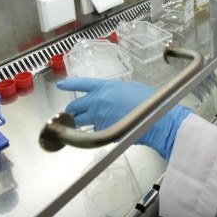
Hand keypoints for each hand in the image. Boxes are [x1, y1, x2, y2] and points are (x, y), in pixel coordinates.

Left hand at [56, 77, 192, 159]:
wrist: (156, 119)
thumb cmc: (149, 101)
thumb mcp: (133, 88)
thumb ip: (118, 90)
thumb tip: (115, 95)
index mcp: (105, 87)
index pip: (81, 84)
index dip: (69, 84)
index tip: (60, 85)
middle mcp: (97, 101)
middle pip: (74, 106)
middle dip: (71, 110)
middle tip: (72, 113)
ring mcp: (98, 118)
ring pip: (80, 122)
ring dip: (78, 123)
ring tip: (81, 125)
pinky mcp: (102, 132)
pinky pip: (93, 131)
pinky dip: (95, 132)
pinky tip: (104, 131)